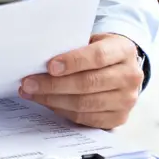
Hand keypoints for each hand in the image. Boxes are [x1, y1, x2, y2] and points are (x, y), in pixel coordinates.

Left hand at [17, 33, 143, 129]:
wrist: (123, 68)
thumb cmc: (100, 51)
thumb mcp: (92, 40)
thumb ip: (72, 46)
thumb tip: (38, 57)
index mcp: (124, 51)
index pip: (98, 56)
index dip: (72, 61)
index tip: (49, 66)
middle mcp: (130, 76)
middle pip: (88, 83)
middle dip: (54, 84)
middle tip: (29, 83)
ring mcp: (127, 100)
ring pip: (85, 104)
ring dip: (53, 100)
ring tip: (31, 93)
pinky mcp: (119, 118)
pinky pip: (86, 118)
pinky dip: (62, 111)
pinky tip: (47, 102)